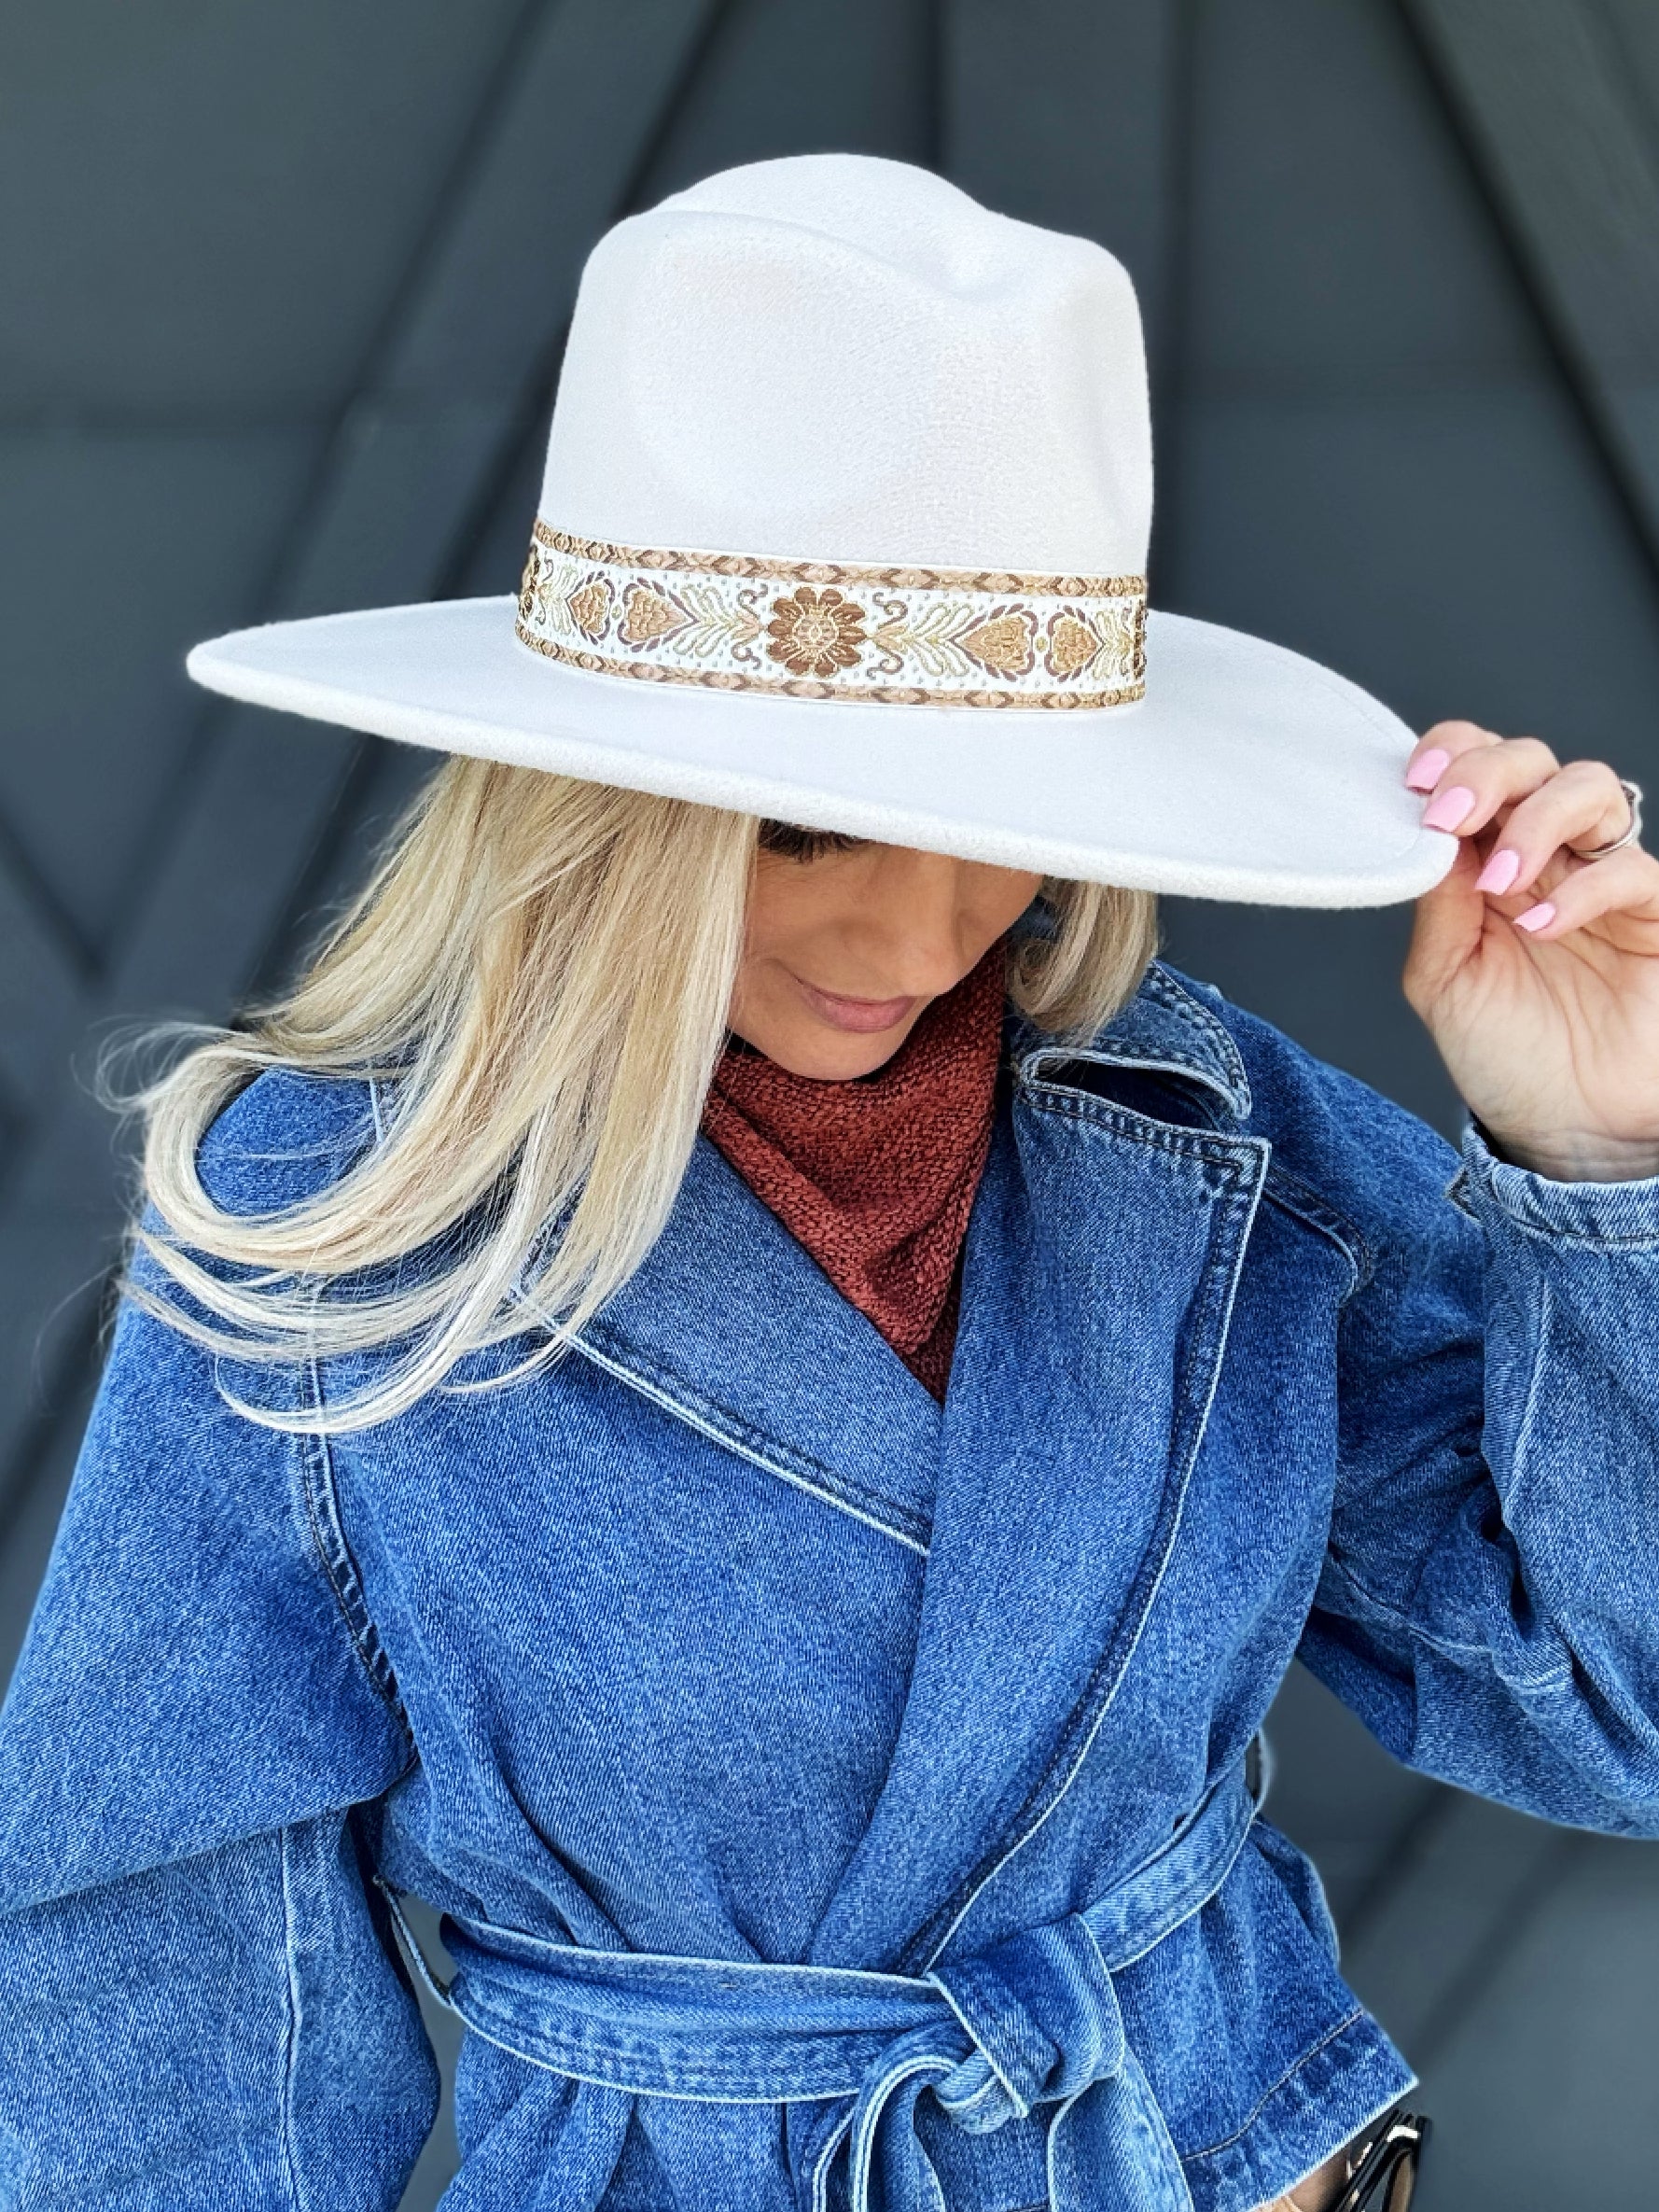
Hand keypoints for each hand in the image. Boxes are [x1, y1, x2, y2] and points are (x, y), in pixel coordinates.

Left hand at [1402, 720, 1658, 1180]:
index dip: (1451, 755)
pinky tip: (1540, 925)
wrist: (1567, 1128)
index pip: (1476, 768)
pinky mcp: (1651, 915)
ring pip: (1590, 788)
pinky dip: (1581, 888)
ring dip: (1537, 817)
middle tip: (1450, 815)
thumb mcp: (1444, 979)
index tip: (1416, 782)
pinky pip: (1631, 870)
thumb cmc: (1507, 1055)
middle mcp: (1546, 855)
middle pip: (1532, 762)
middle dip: (1487, 773)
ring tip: (1501, 879)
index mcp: (1486, 860)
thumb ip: (1438, 904)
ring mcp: (1600, 879)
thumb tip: (1427, 834)